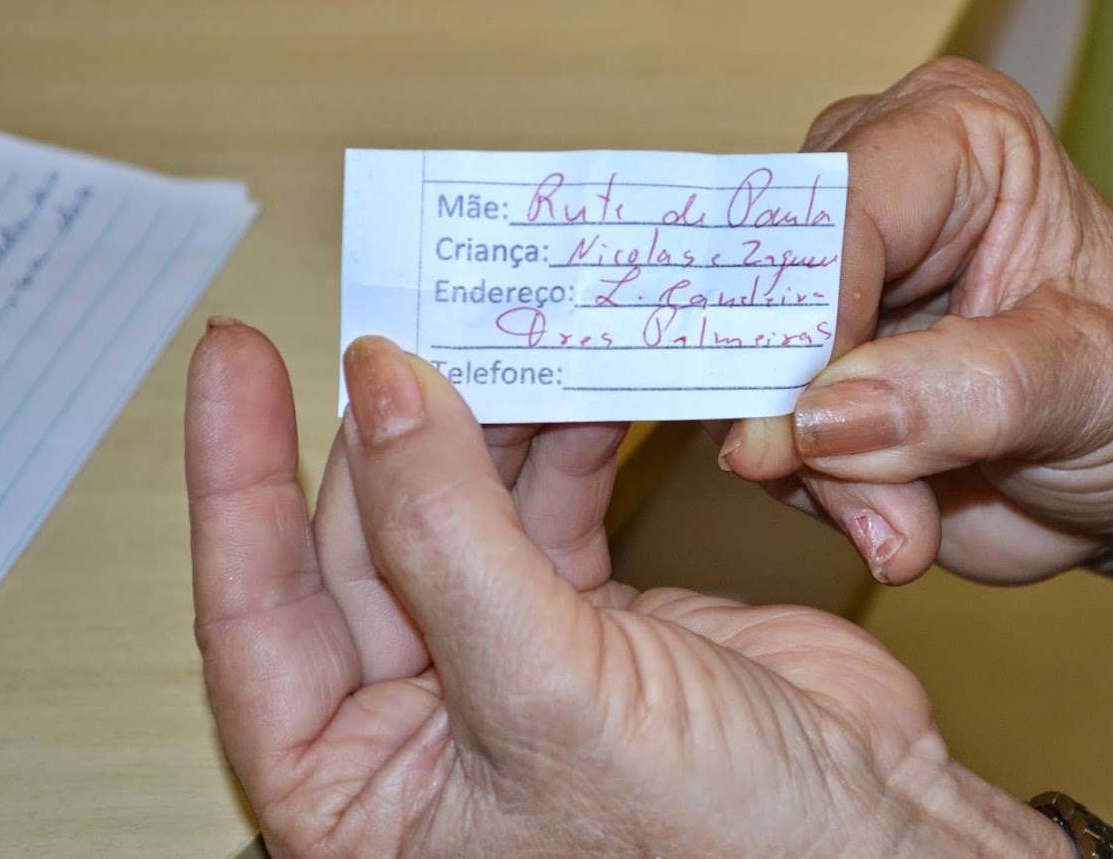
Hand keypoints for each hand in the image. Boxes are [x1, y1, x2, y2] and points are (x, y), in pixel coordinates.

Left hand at [186, 322, 1057, 856]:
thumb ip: (451, 538)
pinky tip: (581, 383)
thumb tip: (386, 392)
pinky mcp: (596, 621)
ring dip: (492, 417)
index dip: (236, 474)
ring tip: (511, 325)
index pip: (256, 609)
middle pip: (366, 537)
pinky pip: (552, 506)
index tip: (240, 353)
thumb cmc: (716, 853)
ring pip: (465, 507)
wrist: (876, 848)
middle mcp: (420, 727)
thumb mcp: (544, 697)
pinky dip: (568, 440)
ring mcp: (511, 665)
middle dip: (396, 423)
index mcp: (357, 788)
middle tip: (416, 308)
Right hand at [720, 58, 1112, 586]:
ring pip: (746, 370)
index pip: (832, 208)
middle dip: (802, 409)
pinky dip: (815, 495)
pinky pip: (758, 431)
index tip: (804, 429)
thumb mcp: (1094, 384)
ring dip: (813, 472)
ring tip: (908, 524)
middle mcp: (874, 188)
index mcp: (953, 136)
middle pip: (763, 283)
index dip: (807, 318)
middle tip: (883, 505)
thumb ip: (963, 393)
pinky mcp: (809, 369)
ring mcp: (833, 284)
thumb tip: (816, 417)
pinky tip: (897, 519)